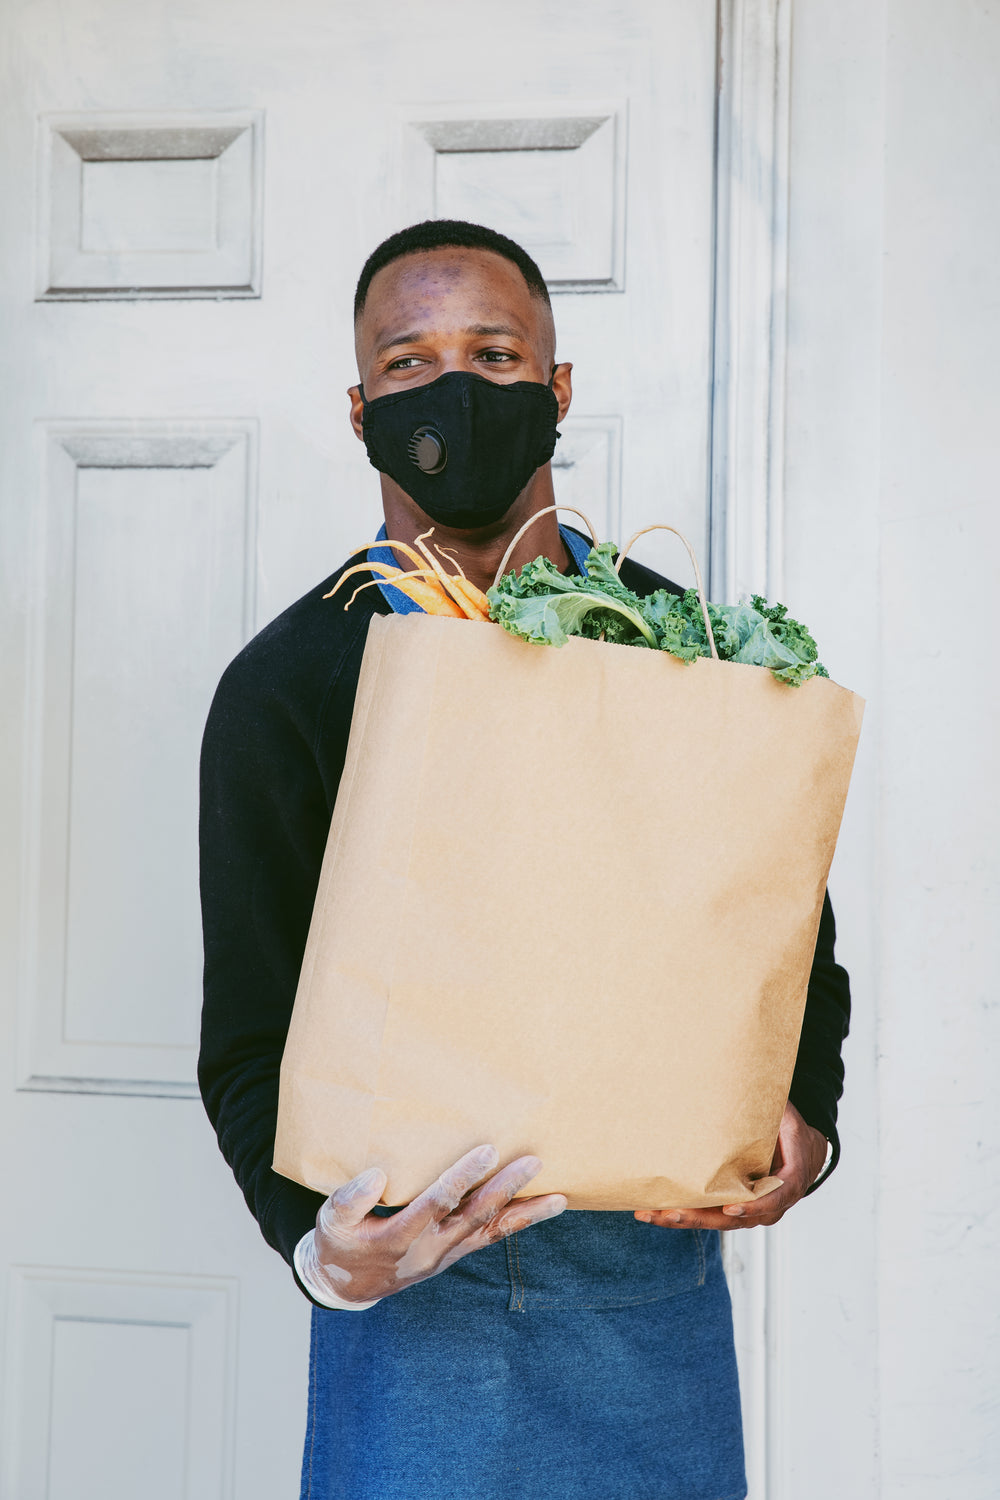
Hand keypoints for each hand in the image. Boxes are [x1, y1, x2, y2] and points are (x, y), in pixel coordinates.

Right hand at [299, 1145, 566, 1304]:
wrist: (349, 1284)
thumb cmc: (340, 1243)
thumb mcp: (332, 1221)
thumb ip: (349, 1199)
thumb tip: (376, 1176)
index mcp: (401, 1237)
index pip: (437, 1204)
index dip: (462, 1178)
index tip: (487, 1150)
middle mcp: (431, 1249)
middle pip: (475, 1216)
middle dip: (505, 1189)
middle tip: (532, 1161)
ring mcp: (447, 1254)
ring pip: (492, 1232)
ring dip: (525, 1213)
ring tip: (559, 1197)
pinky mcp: (456, 1252)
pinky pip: (493, 1237)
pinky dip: (520, 1222)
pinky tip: (546, 1207)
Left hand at [633, 1101, 828, 1231]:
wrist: (803, 1152)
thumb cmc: (791, 1131)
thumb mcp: (785, 1116)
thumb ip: (767, 1110)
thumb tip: (737, 1078)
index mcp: (791, 1180)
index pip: (774, 1198)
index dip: (754, 1205)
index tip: (731, 1207)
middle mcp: (772, 1203)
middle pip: (736, 1218)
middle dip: (701, 1217)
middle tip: (672, 1212)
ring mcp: (752, 1211)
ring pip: (718, 1221)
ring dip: (685, 1219)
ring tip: (651, 1213)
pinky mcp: (734, 1209)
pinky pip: (711, 1216)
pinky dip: (685, 1214)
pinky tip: (656, 1211)